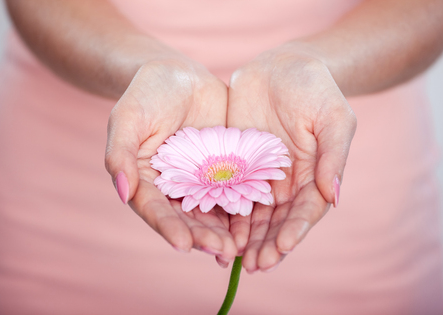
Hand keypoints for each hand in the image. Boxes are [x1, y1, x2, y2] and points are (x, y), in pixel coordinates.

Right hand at [105, 55, 237, 262]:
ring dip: (226, 231)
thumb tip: (123, 192)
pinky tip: (257, 222)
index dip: (168, 228)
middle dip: (204, 237)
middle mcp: (175, 188)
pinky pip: (235, 190)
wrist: (179, 76)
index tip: (183, 246)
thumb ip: (120, 153)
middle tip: (223, 251)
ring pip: (213, 211)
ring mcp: (202, 181)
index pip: (155, 210)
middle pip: (188, 218)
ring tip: (241, 247)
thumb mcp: (128, 118)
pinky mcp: (225, 170)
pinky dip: (244, 208)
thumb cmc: (146, 94)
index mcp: (147, 182)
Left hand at [226, 43, 356, 271]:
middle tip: (255, 265)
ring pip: (251, 214)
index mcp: (311, 175)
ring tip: (233, 259)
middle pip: (276, 221)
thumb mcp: (333, 118)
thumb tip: (334, 197)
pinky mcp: (233, 163)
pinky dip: (223, 214)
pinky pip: (226, 192)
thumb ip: (333, 156)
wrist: (281, 67)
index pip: (305, 212)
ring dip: (244, 238)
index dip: (295, 231)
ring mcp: (257, 174)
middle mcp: (284, 182)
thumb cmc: (315, 89)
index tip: (282, 247)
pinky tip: (214, 230)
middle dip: (267, 244)